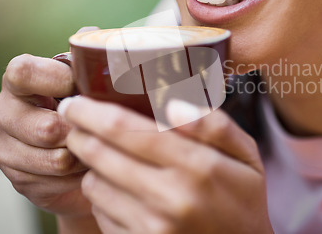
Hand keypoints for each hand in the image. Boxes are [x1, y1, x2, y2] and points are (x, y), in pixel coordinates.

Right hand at [0, 27, 101, 231]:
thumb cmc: (82, 106)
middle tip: (97, 127)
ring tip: (94, 145)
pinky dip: (78, 176)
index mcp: (17, 79)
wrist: (72, 152)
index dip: (59, 81)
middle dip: (82, 131)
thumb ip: (88, 62)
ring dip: (85, 155)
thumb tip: (96, 37)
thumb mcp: (85, 80)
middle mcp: (2, 112)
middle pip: (47, 127)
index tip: (82, 89)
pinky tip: (83, 166)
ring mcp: (4, 147)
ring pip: (56, 159)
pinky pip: (57, 182)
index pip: (24, 72)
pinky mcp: (15, 179)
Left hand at [62, 96, 273, 233]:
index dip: (92, 112)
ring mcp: (152, 228)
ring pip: (94, 184)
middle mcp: (170, 198)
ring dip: (93, 165)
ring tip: (108, 157)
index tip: (75, 101)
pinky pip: (100, 213)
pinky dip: (103, 195)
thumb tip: (174, 104)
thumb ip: (214, 125)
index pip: (126, 130)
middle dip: (79, 133)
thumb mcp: (246, 155)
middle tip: (76, 122)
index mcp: (197, 167)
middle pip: (100, 154)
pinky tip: (121, 188)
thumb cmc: (242, 198)